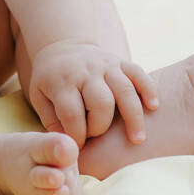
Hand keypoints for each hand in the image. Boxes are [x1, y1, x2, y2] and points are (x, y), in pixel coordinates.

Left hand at [27, 40, 158, 147]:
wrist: (62, 48)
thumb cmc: (51, 80)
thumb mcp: (40, 96)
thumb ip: (52, 121)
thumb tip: (70, 146)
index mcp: (61, 82)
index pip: (71, 113)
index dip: (77, 135)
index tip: (80, 146)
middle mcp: (84, 72)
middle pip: (100, 102)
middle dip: (102, 126)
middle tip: (102, 140)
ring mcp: (104, 65)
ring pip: (123, 89)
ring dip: (133, 116)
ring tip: (138, 139)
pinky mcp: (120, 61)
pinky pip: (138, 73)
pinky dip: (148, 89)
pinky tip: (153, 107)